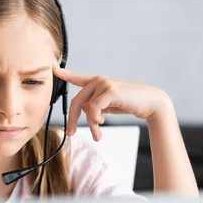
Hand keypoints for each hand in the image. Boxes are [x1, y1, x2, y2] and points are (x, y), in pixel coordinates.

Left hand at [52, 64, 169, 140]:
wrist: (150, 104)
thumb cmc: (130, 104)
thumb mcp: (108, 105)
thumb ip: (95, 106)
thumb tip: (86, 115)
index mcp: (98, 82)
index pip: (77, 77)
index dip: (64, 73)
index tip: (52, 66)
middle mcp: (99, 80)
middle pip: (76, 101)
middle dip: (73, 120)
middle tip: (71, 134)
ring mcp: (104, 84)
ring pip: (86, 108)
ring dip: (91, 125)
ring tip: (98, 135)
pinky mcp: (110, 90)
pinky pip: (93, 109)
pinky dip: (95, 119)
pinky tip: (102, 124)